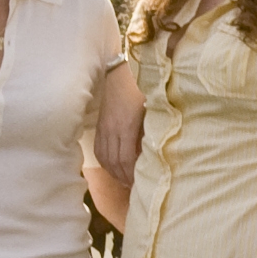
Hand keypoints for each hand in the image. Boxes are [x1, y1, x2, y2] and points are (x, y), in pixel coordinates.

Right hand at [94, 64, 143, 183]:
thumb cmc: (142, 86)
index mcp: (126, 124)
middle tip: (134, 188)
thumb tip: (158, 149)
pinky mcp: (99, 124)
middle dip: (123, 177)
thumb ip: (154, 127)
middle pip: (114, 162)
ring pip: (104, 157)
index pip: (125, 158)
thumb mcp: (153, 106)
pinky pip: (98, 149)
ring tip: (124, 181)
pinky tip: (113, 167)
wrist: (121, 70)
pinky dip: (105, 162)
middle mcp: (112, 128)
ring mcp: (103, 126)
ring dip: (114, 172)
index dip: (131, 174)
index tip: (140, 183)